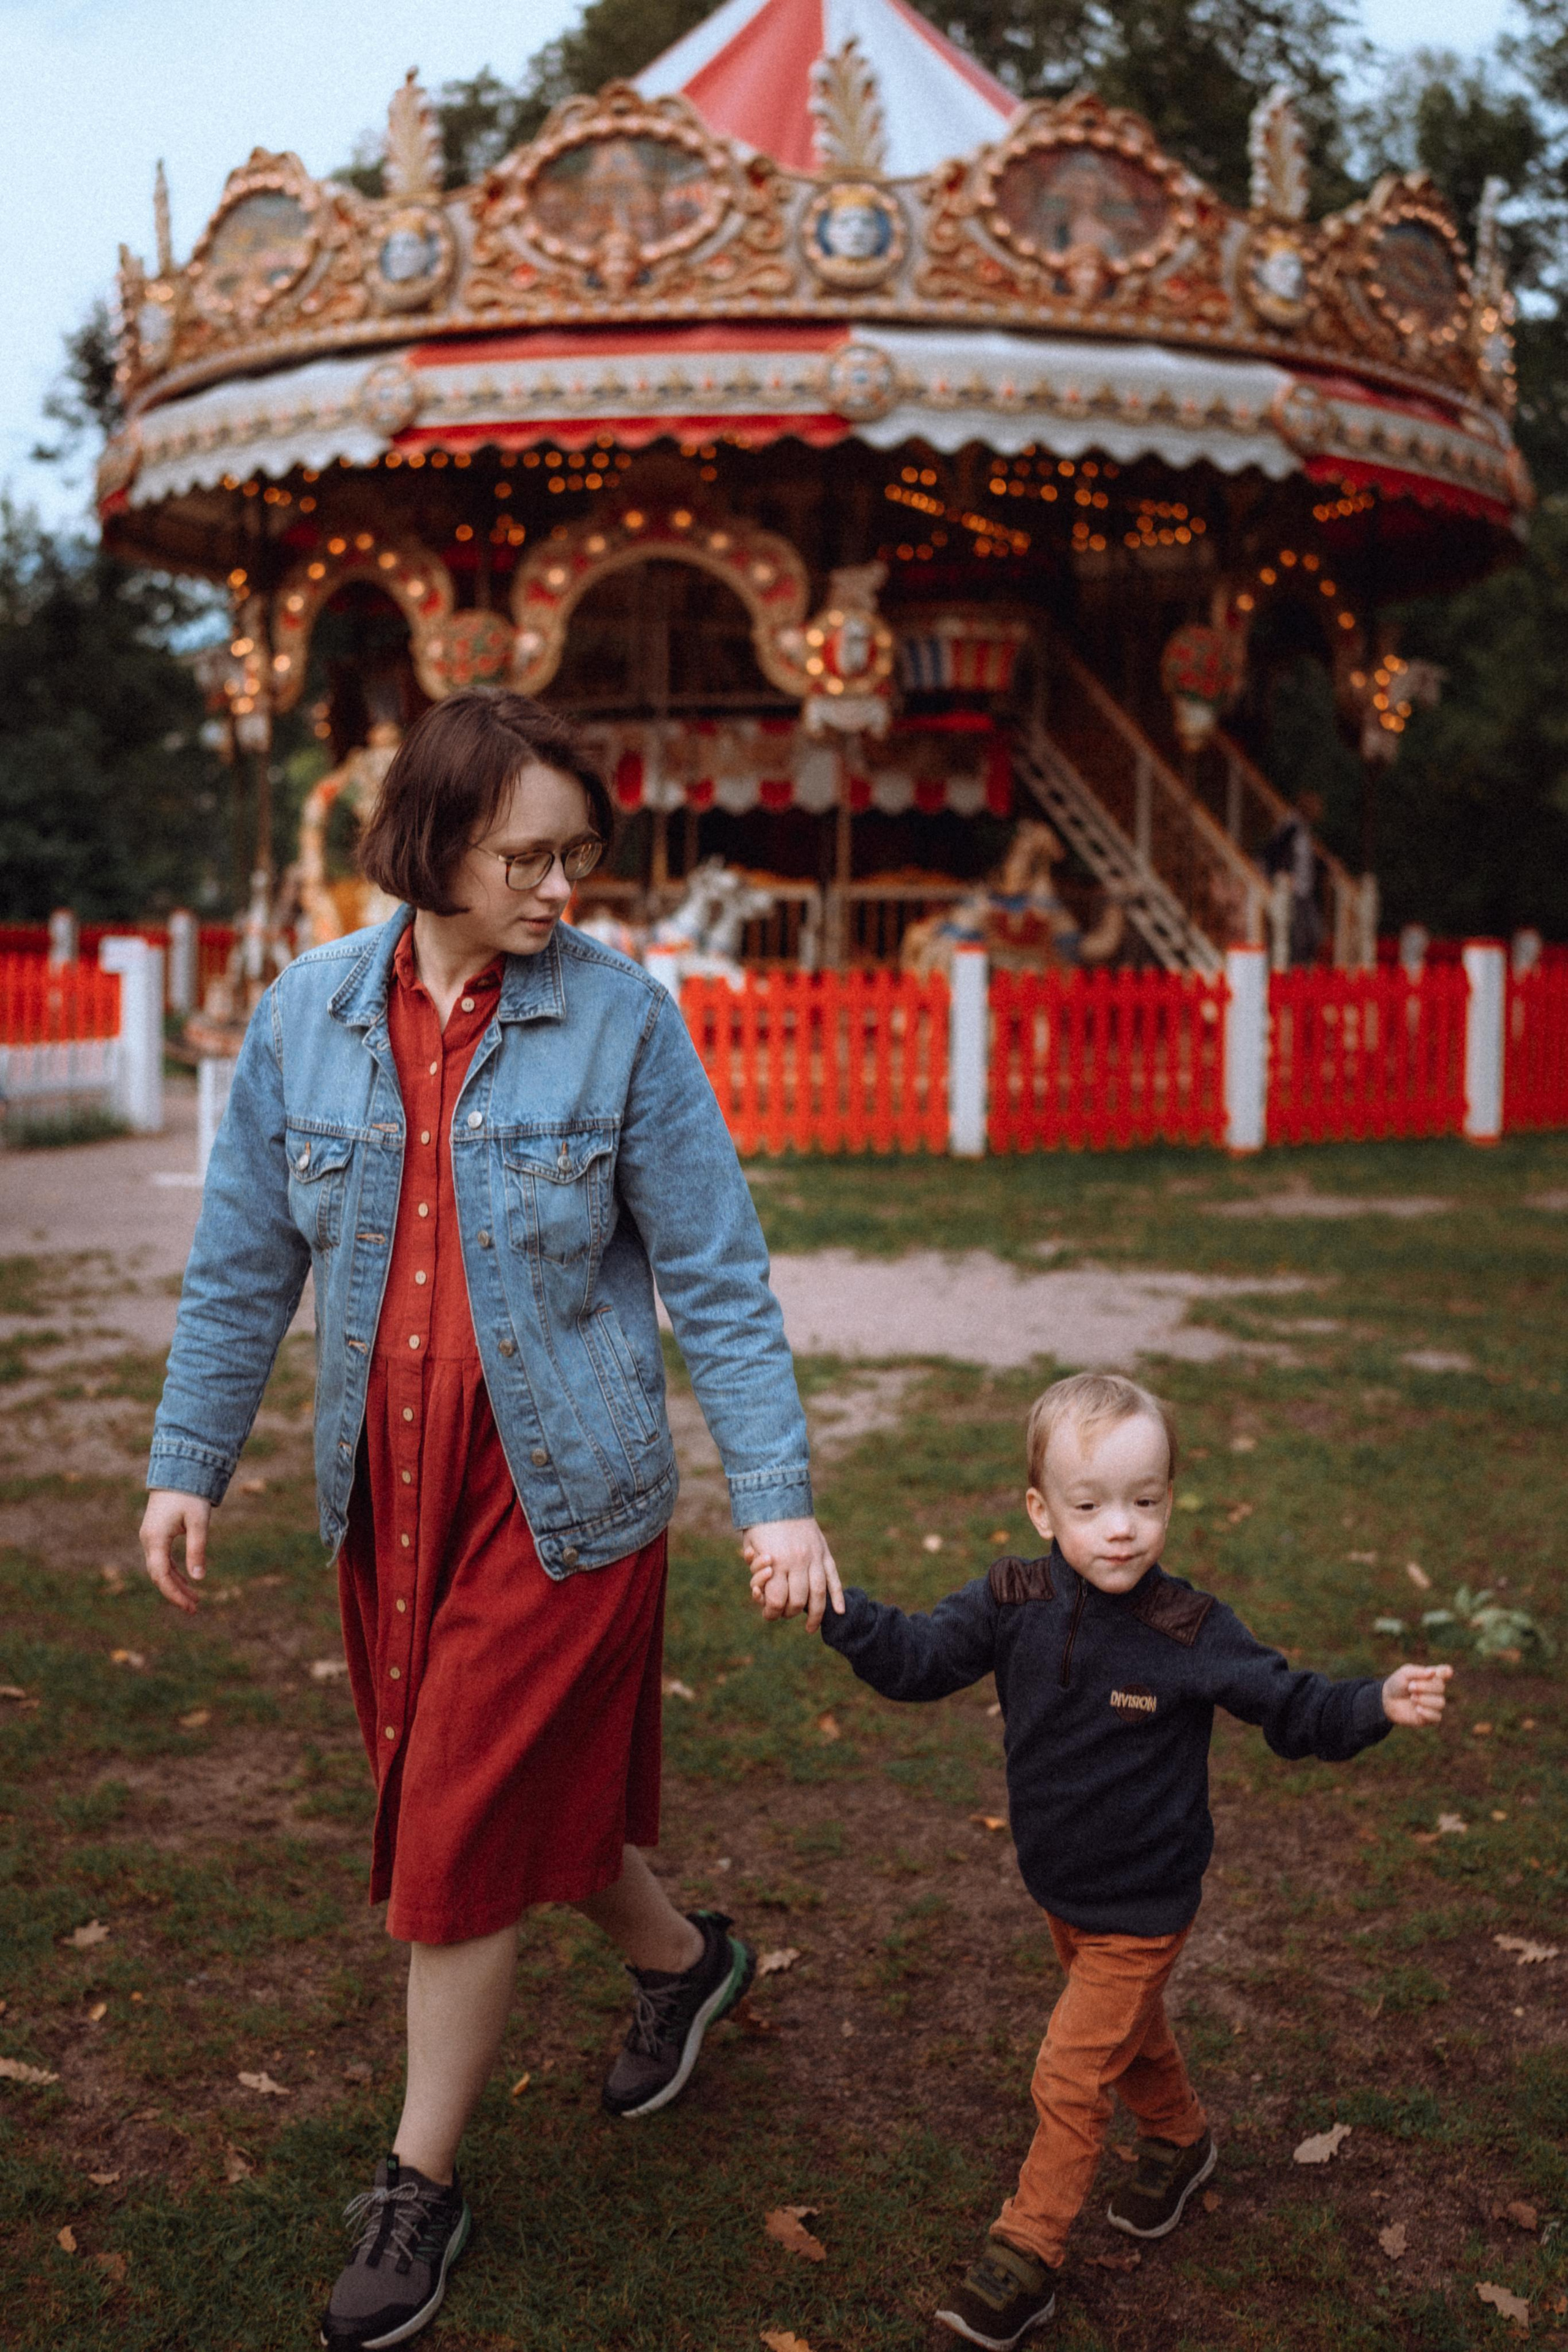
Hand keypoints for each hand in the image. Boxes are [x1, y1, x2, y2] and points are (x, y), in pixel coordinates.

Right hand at [140, 1489, 211, 1614]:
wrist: (178, 1468)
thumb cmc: (190, 1494)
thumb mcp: (198, 1522)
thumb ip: (197, 1549)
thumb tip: (199, 1578)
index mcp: (155, 1539)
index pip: (161, 1575)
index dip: (174, 1593)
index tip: (189, 1606)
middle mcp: (148, 1540)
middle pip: (160, 1575)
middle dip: (176, 1593)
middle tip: (195, 1608)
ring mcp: (150, 1537)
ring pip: (160, 1568)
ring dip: (176, 1583)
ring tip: (194, 1599)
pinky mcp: (156, 1533)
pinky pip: (162, 1559)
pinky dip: (174, 1572)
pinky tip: (187, 1579)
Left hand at [742, 1515, 843, 1632]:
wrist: (777, 1496)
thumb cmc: (759, 1526)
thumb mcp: (751, 1549)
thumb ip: (758, 1573)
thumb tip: (763, 1596)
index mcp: (776, 1562)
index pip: (776, 1600)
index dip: (771, 1612)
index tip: (769, 1613)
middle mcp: (797, 1561)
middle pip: (797, 1600)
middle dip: (789, 1612)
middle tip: (785, 1614)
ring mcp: (814, 1557)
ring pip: (818, 1593)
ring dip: (816, 1614)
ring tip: (813, 1627)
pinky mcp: (824, 1552)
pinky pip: (833, 1577)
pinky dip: (837, 1595)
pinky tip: (839, 1611)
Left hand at [1382, 1661, 1451, 1726]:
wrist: (1387, 1701)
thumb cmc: (1397, 1684)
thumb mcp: (1404, 1674)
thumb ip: (1418, 1672)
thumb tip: (1433, 1672)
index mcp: (1431, 1676)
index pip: (1445, 1672)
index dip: (1446, 1672)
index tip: (1445, 1673)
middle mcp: (1435, 1690)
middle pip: (1441, 1687)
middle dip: (1425, 1687)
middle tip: (1411, 1687)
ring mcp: (1433, 1704)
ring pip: (1440, 1702)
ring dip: (1425, 1699)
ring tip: (1412, 1698)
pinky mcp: (1430, 1718)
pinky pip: (1437, 1717)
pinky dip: (1427, 1712)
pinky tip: (1417, 1709)